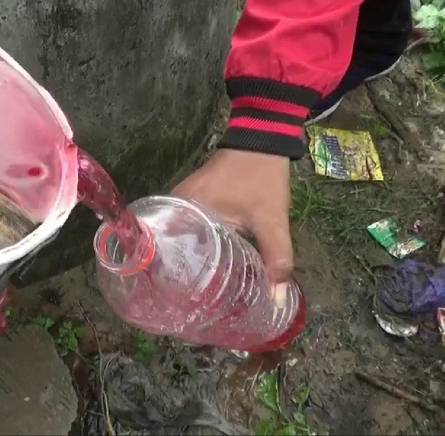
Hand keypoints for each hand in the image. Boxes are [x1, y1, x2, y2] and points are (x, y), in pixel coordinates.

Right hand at [172, 149, 293, 303]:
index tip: (184, 304)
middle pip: (172, 249)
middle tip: (194, 305)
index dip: (175, 280)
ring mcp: (180, 203)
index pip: (167, 252)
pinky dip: (195, 246)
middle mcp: (175, 208)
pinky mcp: (190, 201)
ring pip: (180, 240)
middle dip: (183, 276)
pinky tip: (206, 265)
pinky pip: (187, 230)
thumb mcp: (271, 221)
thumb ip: (276, 260)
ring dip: (189, 261)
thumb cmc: (262, 180)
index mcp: (186, 212)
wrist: (261, 140)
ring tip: (197, 292)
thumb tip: (277, 301)